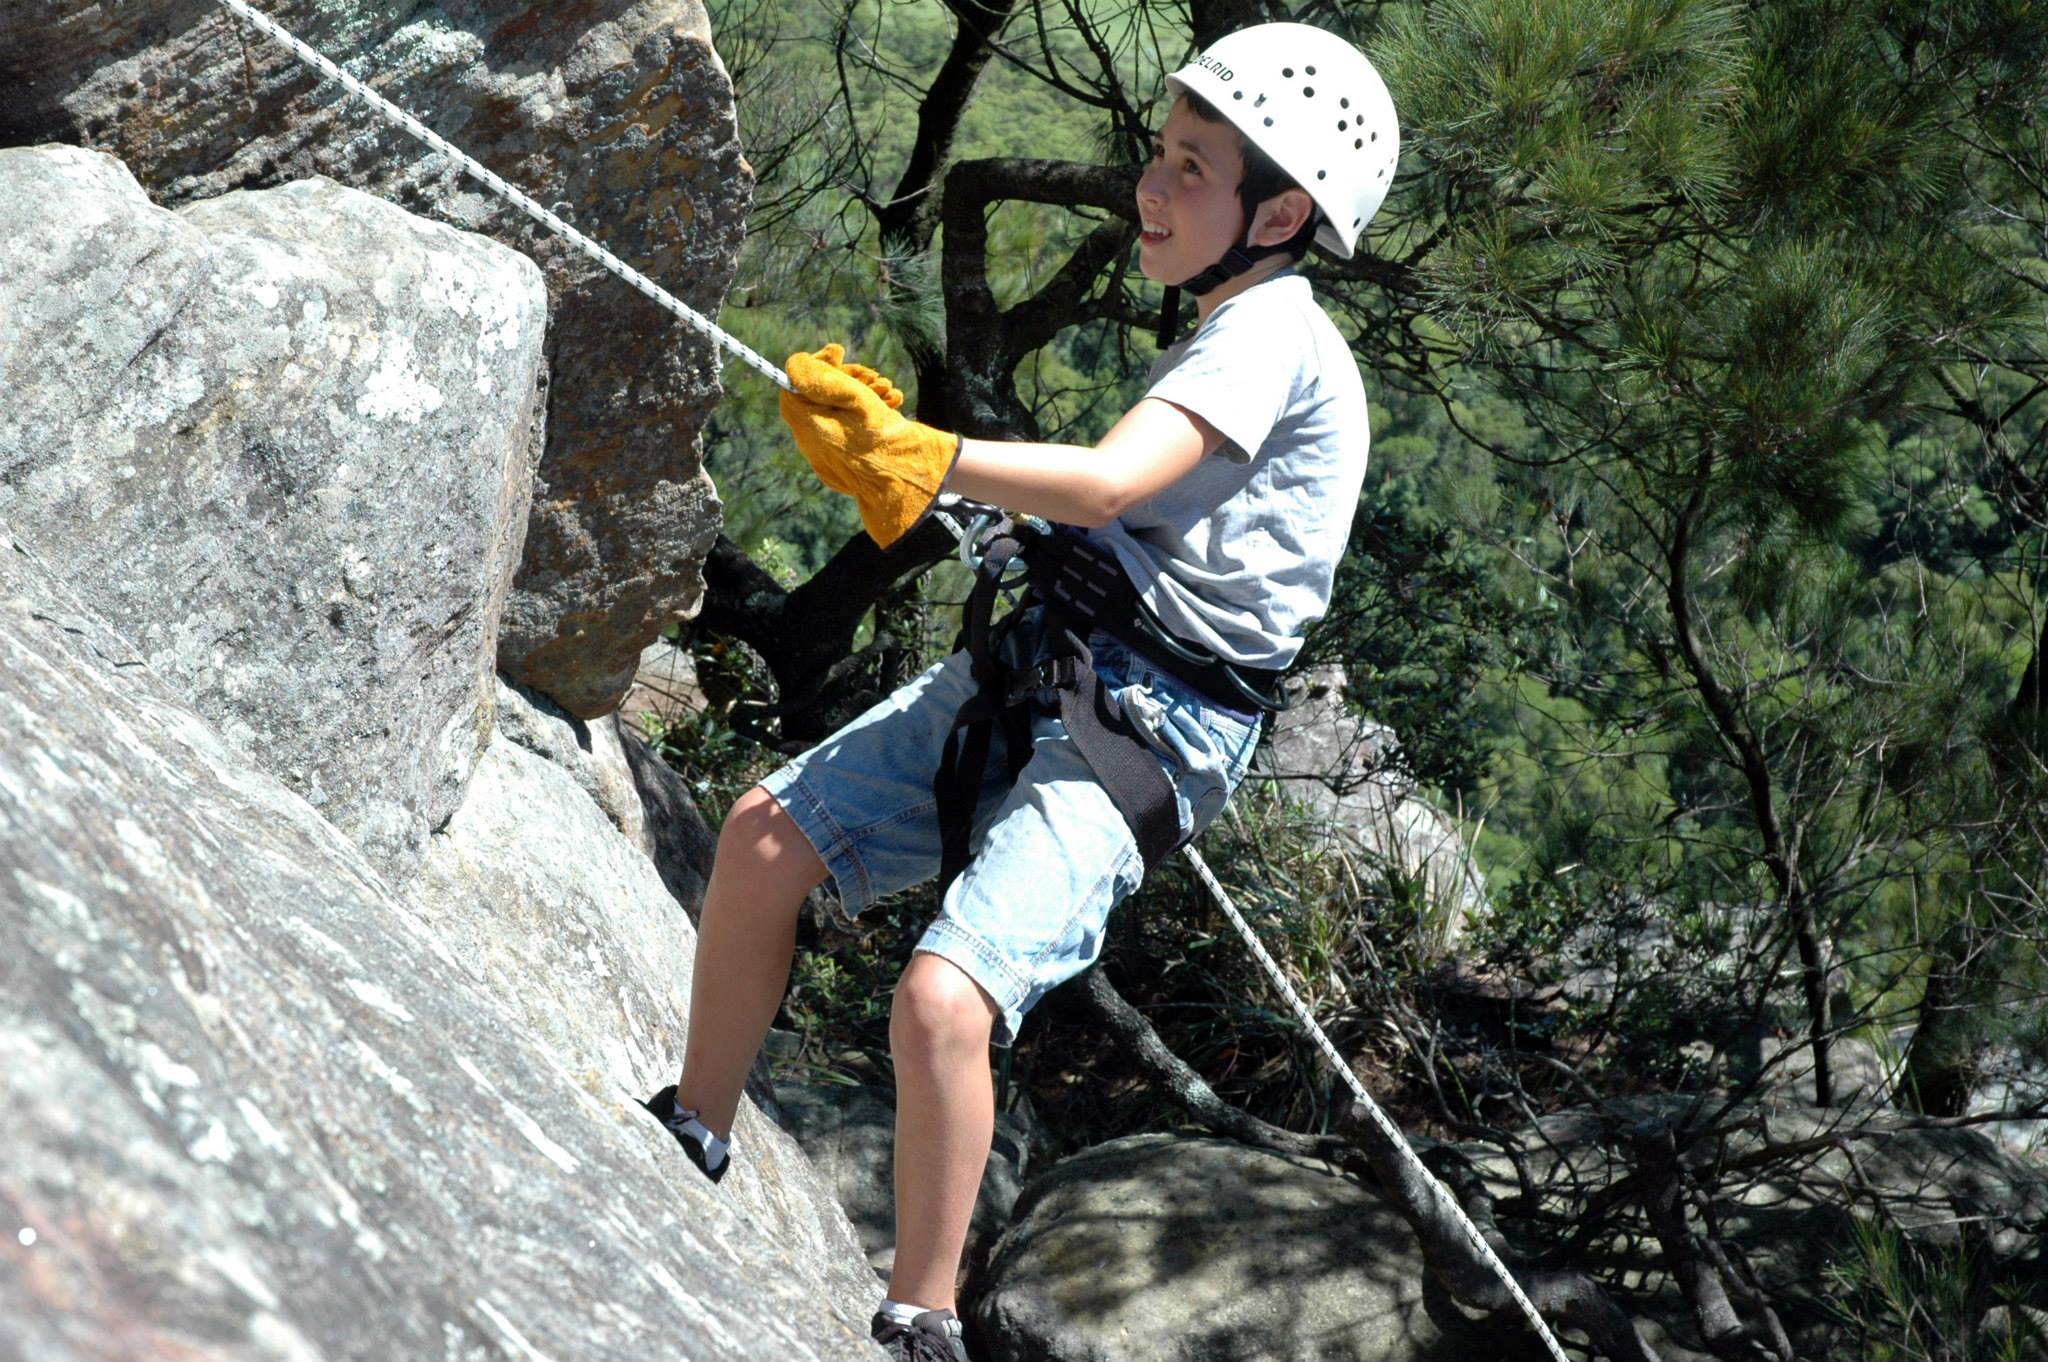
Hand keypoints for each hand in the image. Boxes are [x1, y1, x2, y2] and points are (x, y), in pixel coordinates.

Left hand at [780, 344, 958, 548]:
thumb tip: (795, 363)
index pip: (794, 384)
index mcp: (806, 427)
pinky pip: (850, 430)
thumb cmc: (882, 438)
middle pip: (819, 396)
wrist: (911, 482)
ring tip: (888, 391)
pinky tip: (892, 405)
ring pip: (838, 411)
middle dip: (848, 378)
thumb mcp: (853, 396)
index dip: (816, 364)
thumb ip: (820, 376)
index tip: (840, 353)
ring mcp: (829, 456)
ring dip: (864, 392)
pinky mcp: (848, 463)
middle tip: (873, 375)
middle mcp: (812, 444)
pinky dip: (869, 413)